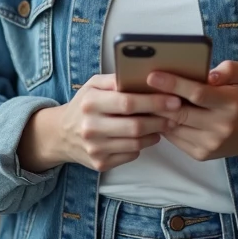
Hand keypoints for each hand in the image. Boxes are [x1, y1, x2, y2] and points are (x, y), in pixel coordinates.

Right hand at [18, 75, 176, 173]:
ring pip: (136, 143)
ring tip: (165, 124)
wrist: (61, 134)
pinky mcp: (100, 164)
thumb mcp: (93, 85)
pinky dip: (142, 145)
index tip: (173, 99)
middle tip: (176, 114)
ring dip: (155, 133)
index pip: (128, 102)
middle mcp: (90, 127)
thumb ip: (116, 80)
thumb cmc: (84, 105)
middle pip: (135, 126)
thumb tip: (143, 75)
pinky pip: (130, 154)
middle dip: (160, 119)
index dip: (153, 101)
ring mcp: (95, 148)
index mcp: (90, 103)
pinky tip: (146, 136)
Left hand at [147, 61, 237, 168]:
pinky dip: (162, 125)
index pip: (198, 94)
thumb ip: (227, 69)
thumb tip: (208, 75)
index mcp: (230, 103)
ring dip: (155, 114)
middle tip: (136, 87)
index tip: (152, 75)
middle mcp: (221, 126)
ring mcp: (210, 143)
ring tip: (140, 99)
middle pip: (181, 113)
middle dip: (157, 101)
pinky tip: (154, 113)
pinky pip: (174, 138)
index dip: (174, 84)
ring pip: (174, 127)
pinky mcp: (201, 154)